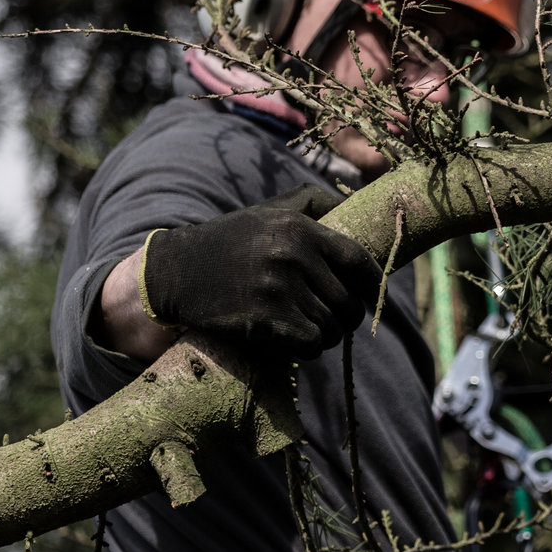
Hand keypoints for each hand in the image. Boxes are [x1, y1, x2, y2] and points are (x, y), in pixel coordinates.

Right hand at [141, 186, 380, 361]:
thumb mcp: (272, 210)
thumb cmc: (233, 240)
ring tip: (310, 329)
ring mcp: (278, 289)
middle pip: (349, 303)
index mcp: (300, 229)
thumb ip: (316, 203)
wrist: (178, 271)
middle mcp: (292, 256)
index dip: (373, 284)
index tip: (372, 295)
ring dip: (326, 336)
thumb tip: (360, 205)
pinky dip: (309, 348)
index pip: (359, 261)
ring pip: (332, 328)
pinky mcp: (264, 321)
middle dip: (346, 317)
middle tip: (332, 319)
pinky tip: (294, 340)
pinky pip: (311, 344)